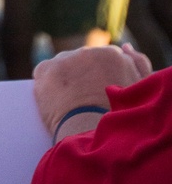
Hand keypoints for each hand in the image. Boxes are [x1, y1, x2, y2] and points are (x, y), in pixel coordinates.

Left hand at [33, 44, 151, 138]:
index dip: (103, 76)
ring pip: (63, 65)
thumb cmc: (120, 120)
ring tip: (70, 103)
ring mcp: (64, 59)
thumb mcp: (138, 92)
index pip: (105, 59)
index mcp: (113, 56)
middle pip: (83, 61)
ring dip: (65, 79)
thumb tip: (125, 47)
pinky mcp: (45, 69)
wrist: (91, 135)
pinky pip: (44, 72)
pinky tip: (54, 102)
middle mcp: (87, 51)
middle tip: (86, 100)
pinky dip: (46, 85)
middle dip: (84, 76)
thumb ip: (138, 65)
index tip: (101, 91)